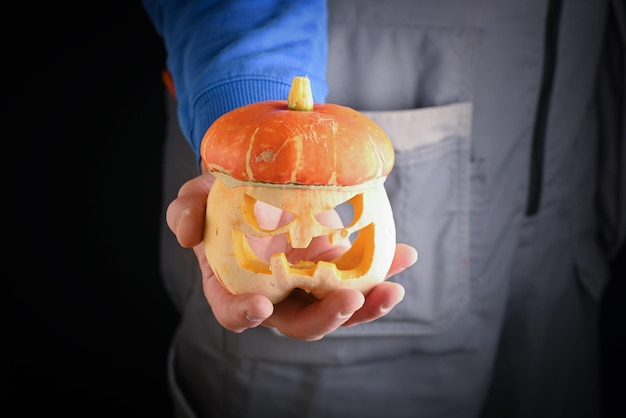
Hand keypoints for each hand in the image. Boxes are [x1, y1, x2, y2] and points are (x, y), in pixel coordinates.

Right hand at [167, 173, 417, 340]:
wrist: (260, 182)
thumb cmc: (225, 196)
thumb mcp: (199, 196)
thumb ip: (186, 211)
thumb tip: (187, 234)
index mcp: (237, 284)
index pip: (235, 313)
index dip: (245, 316)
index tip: (262, 307)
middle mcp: (277, 293)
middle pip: (300, 322)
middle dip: (325, 317)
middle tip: (349, 298)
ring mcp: (310, 282)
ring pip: (338, 308)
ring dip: (367, 305)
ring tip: (391, 288)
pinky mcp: (336, 266)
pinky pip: (361, 276)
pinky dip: (383, 269)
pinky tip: (404, 255)